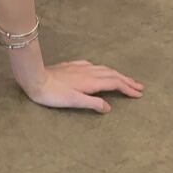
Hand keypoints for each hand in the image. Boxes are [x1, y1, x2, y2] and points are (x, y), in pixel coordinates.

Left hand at [21, 60, 143, 113]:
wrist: (33, 78)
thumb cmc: (52, 93)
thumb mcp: (74, 101)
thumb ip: (92, 103)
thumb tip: (108, 107)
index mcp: (90, 81)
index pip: (114, 83)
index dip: (127, 88)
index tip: (139, 94)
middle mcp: (87, 71)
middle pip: (111, 74)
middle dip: (126, 80)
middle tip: (139, 86)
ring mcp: (78, 67)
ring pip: (102, 68)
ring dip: (115, 74)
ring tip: (124, 79)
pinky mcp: (70, 65)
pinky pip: (91, 65)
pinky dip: (101, 69)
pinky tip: (98, 70)